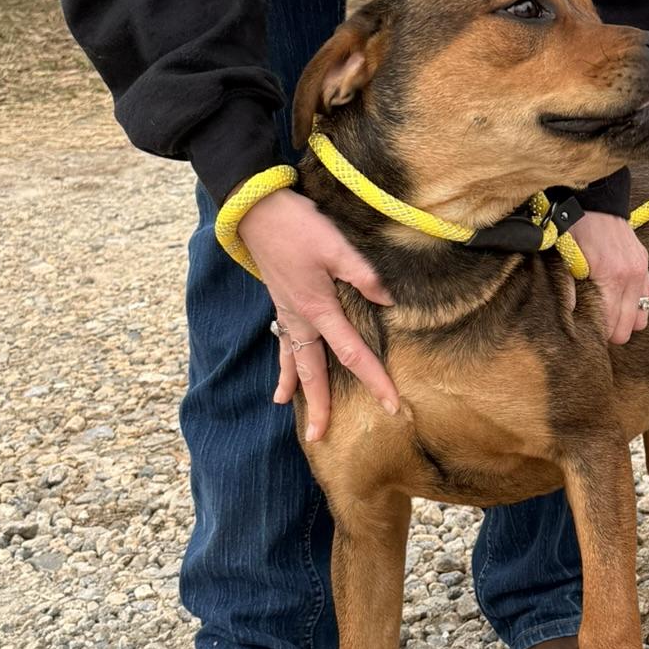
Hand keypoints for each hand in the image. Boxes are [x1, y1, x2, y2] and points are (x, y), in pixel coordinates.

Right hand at [237, 188, 399, 441]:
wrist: (257, 211)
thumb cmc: (298, 226)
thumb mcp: (337, 246)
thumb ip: (364, 275)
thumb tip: (390, 300)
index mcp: (319, 310)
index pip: (353, 355)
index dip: (374, 381)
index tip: (391, 406)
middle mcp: (301, 320)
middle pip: (314, 372)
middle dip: (320, 406)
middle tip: (321, 437)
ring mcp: (287, 314)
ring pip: (295, 362)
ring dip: (297, 391)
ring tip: (295, 414)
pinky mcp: (281, 304)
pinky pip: (284, 345)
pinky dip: (284, 366)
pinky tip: (281, 383)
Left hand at [570, 212, 648, 343]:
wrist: (596, 201)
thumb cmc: (576, 228)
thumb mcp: (565, 257)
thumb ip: (568, 289)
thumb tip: (568, 317)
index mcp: (611, 277)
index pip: (611, 324)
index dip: (599, 334)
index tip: (587, 334)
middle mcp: (632, 277)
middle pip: (629, 326)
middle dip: (612, 331)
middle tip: (595, 327)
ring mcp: (642, 271)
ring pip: (642, 317)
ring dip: (626, 320)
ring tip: (609, 315)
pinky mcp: (645, 264)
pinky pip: (648, 298)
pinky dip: (635, 305)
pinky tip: (620, 300)